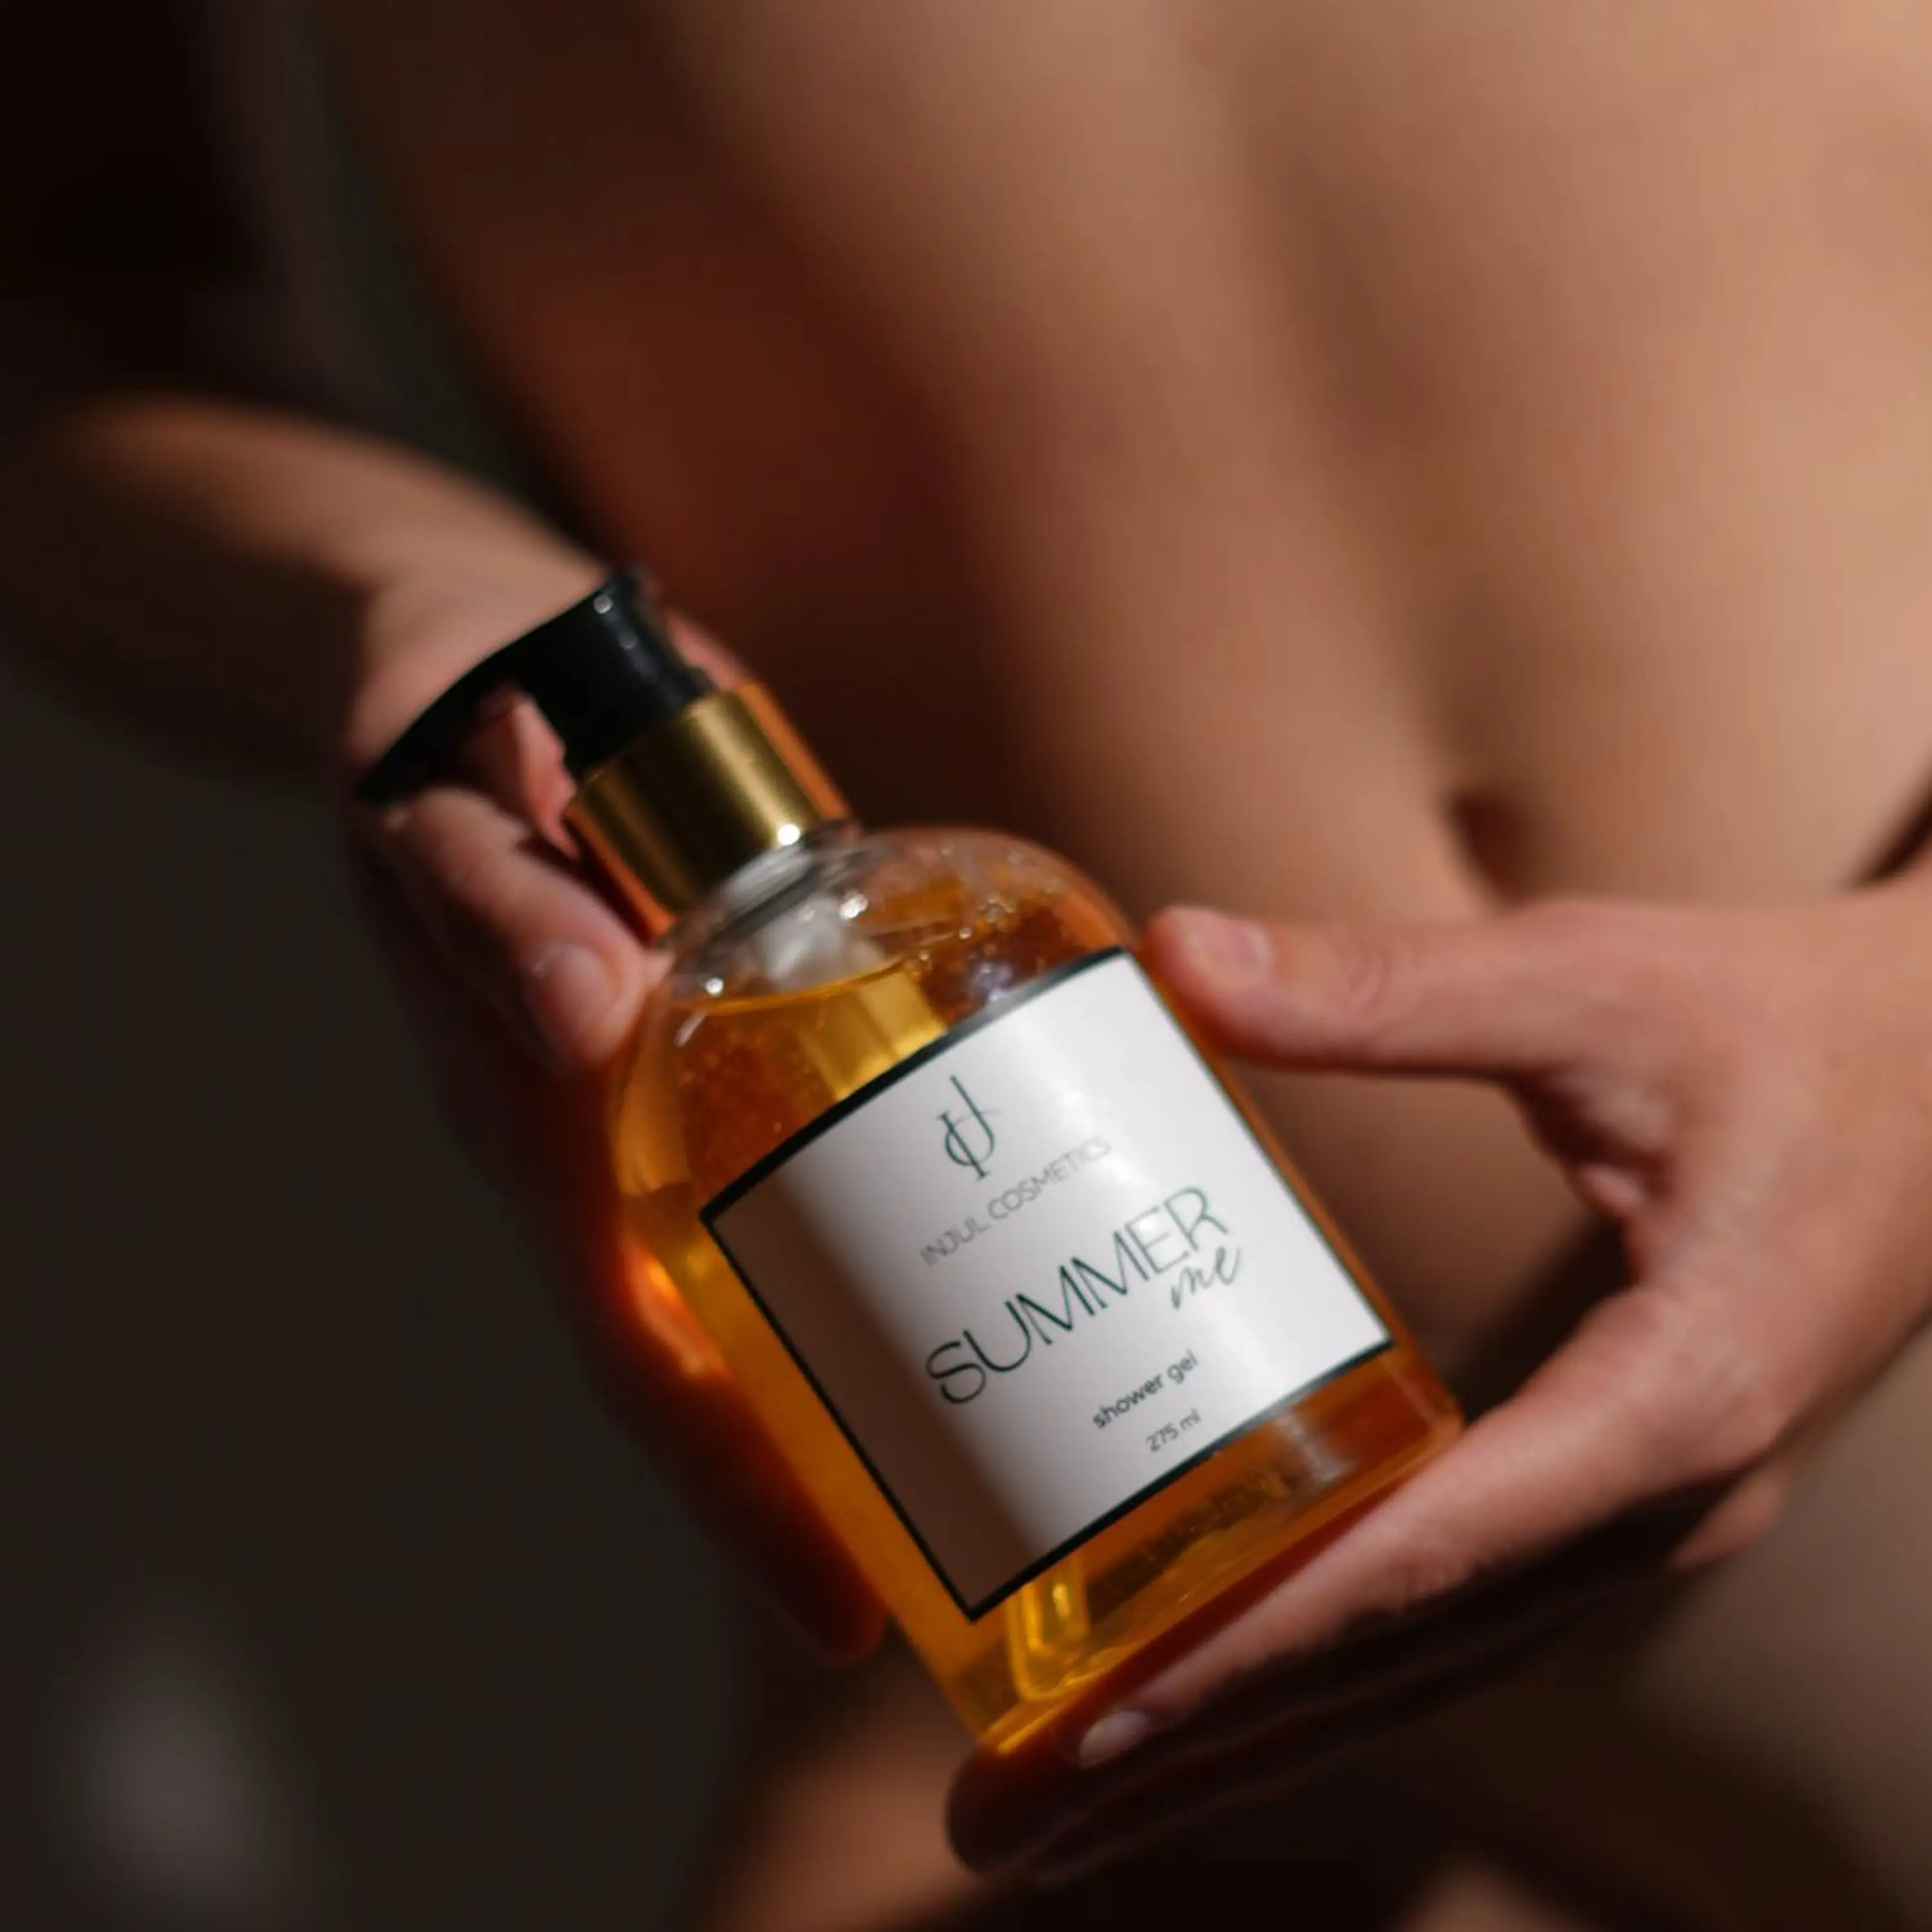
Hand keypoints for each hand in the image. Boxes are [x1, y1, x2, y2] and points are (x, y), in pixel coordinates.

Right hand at [339, 564, 884, 1661]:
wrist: (483, 680)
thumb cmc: (476, 746)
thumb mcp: (464, 824)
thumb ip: (507, 911)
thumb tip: (597, 1013)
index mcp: (532, 1127)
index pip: (630, 1343)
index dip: (728, 1485)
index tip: (836, 1611)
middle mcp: (594, 1149)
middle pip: (701, 1354)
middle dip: (806, 1481)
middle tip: (942, 1596)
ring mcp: (648, 1104)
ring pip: (749, 1269)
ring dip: (845, 1374)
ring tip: (988, 1468)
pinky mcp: (704, 1038)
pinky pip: (780, 1156)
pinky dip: (860, 1229)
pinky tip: (967, 1263)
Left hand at [950, 881, 1931, 1871]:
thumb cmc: (1785, 1026)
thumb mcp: (1586, 987)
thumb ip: (1386, 990)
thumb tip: (1176, 956)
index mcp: (1669, 1399)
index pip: (1426, 1556)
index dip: (1251, 1640)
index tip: (1094, 1714)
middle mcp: (1663, 1499)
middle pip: (1405, 1658)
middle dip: (1207, 1741)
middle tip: (1012, 1818)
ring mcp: (1649, 1513)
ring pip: (1429, 1662)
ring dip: (1251, 1733)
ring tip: (1071, 1795)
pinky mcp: (1622, 1487)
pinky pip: (1458, 1607)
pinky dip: (1328, 1660)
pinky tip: (1213, 1678)